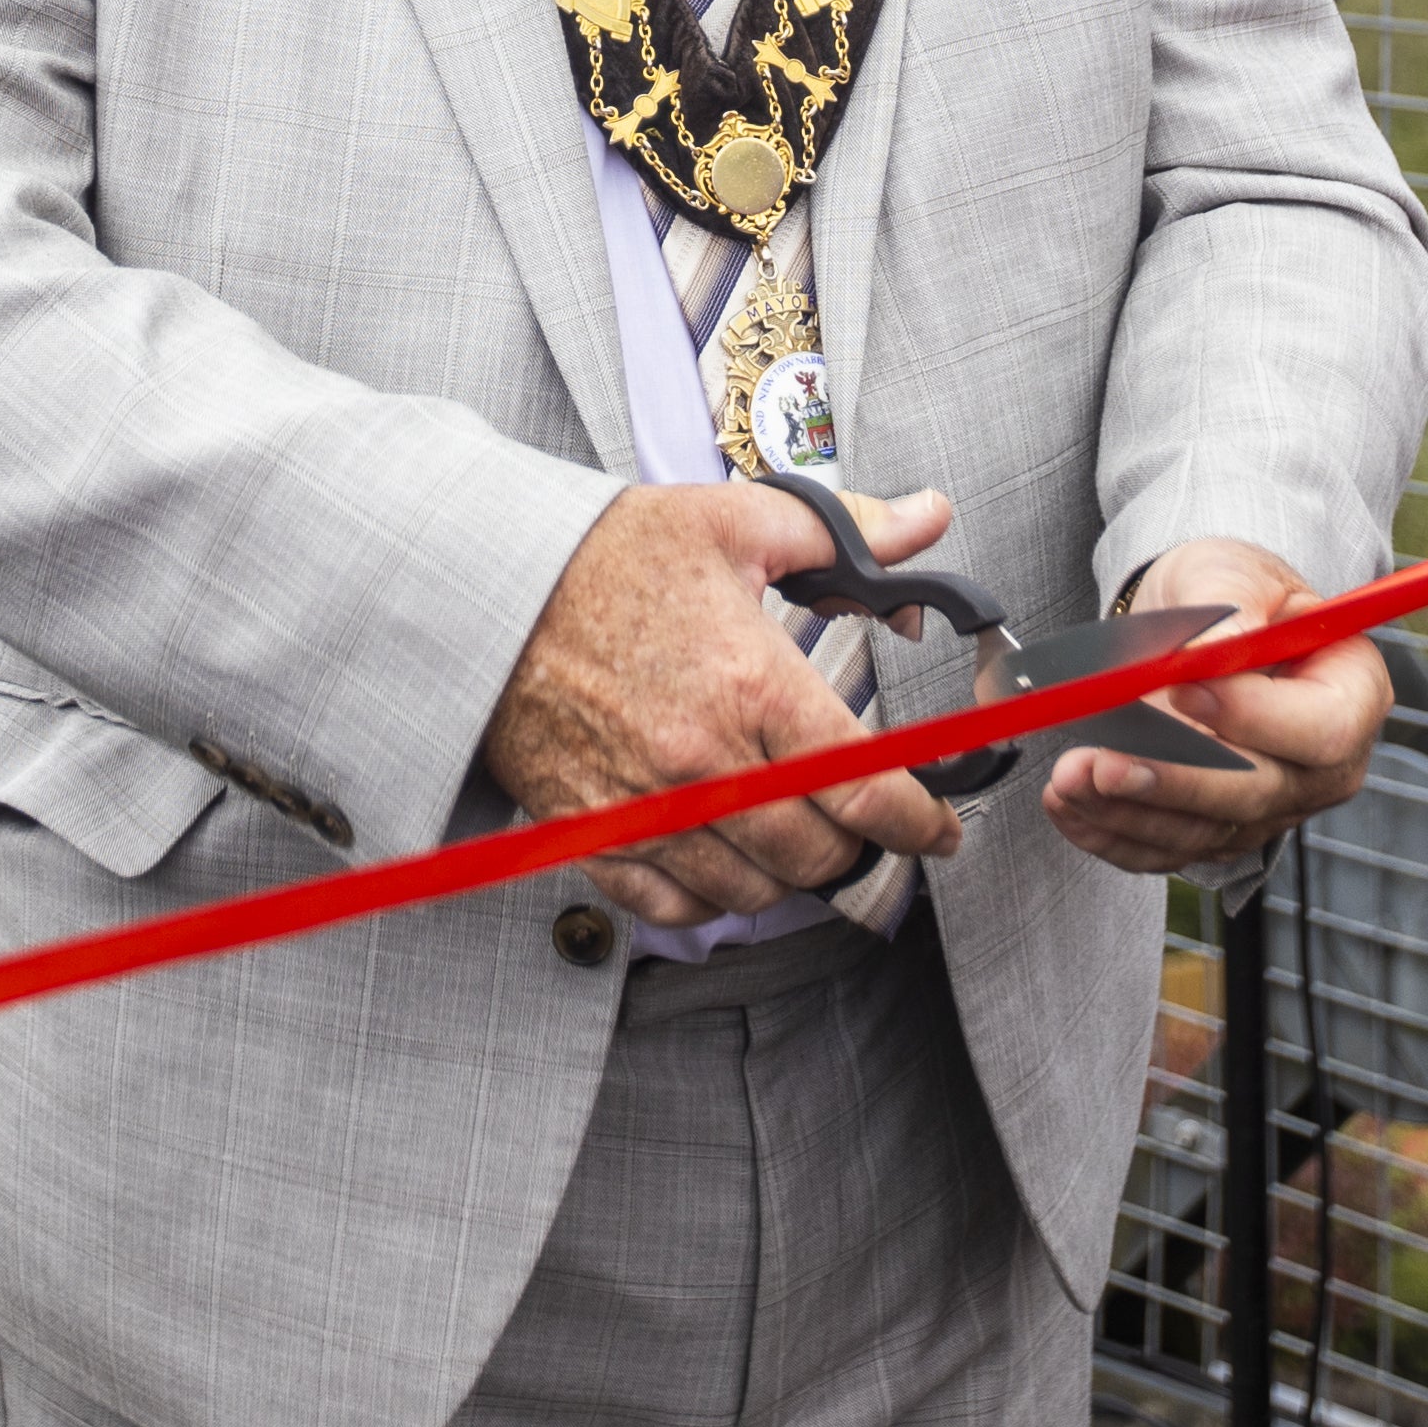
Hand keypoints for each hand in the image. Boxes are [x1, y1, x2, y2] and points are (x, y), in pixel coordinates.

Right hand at [483, 481, 966, 926]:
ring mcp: (645, 807)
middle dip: (859, 847)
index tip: (938, 827)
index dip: (919, 821)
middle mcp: (703, 760)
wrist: (489, 590)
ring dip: (790, 876)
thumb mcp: (733, 521)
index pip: (863, 787)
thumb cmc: (606, 555)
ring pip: (753, 891)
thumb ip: (845, 532)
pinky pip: (674, 908)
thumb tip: (928, 518)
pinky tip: (727, 862)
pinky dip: (713, 899)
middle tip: (865, 825)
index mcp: (750, 683)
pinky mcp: (593, 833)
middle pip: (817, 854)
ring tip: (800, 840)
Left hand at [1037, 539, 1388, 878]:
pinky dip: (1111, 833)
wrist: (1194, 624)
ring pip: (1202, 832)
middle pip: (1256, 795)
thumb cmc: (1228, 590)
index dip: (1253, 719)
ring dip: (1127, 813)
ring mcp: (1270, 808)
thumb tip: (1206, 655)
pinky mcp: (1215, 832)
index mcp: (1351, 692)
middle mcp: (1320, 766)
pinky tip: (1069, 805)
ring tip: (1070, 777)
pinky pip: (1165, 850)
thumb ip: (1226, 607)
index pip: (1321, 730)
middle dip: (1173, 782)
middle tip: (1104, 762)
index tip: (1183, 690)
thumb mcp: (1231, 572)